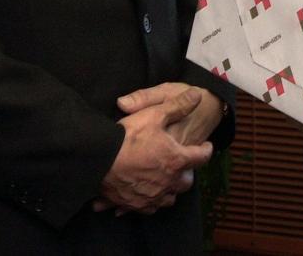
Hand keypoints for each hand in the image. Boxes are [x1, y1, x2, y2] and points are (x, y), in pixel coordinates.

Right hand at [97, 87, 211, 214]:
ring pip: (169, 199)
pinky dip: (150, 201)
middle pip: (186, 183)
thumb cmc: (128, 137)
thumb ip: (179, 105)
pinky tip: (145, 193)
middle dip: (187, 172)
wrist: (96, 160)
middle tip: (183, 163)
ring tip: (166, 179)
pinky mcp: (134, 205)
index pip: (201, 158)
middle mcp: (167, 182)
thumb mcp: (155, 114)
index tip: (206, 146)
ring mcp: (151, 196)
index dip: (206, 149)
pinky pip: (148, 208)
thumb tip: (198, 95)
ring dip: (170, 189)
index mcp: (176, 160)